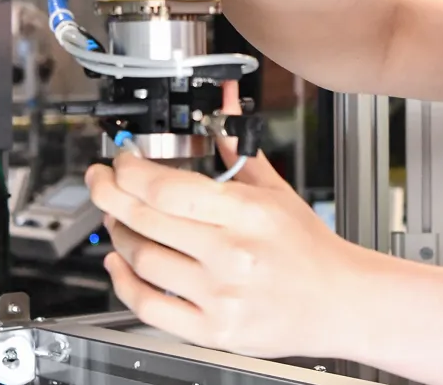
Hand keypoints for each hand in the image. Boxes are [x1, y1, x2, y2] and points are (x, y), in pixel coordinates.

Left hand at [85, 85, 378, 358]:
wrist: (340, 302)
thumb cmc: (309, 250)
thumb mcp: (277, 193)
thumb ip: (240, 154)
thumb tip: (223, 113)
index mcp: (247, 214)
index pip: (166, 190)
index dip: (128, 172)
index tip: (119, 163)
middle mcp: (231, 255)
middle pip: (144, 220)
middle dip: (109, 195)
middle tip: (102, 183)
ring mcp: (220, 296)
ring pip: (141, 259)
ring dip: (117, 235)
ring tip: (118, 220)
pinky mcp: (212, 329)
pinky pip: (148, 305)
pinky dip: (123, 282)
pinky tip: (119, 264)